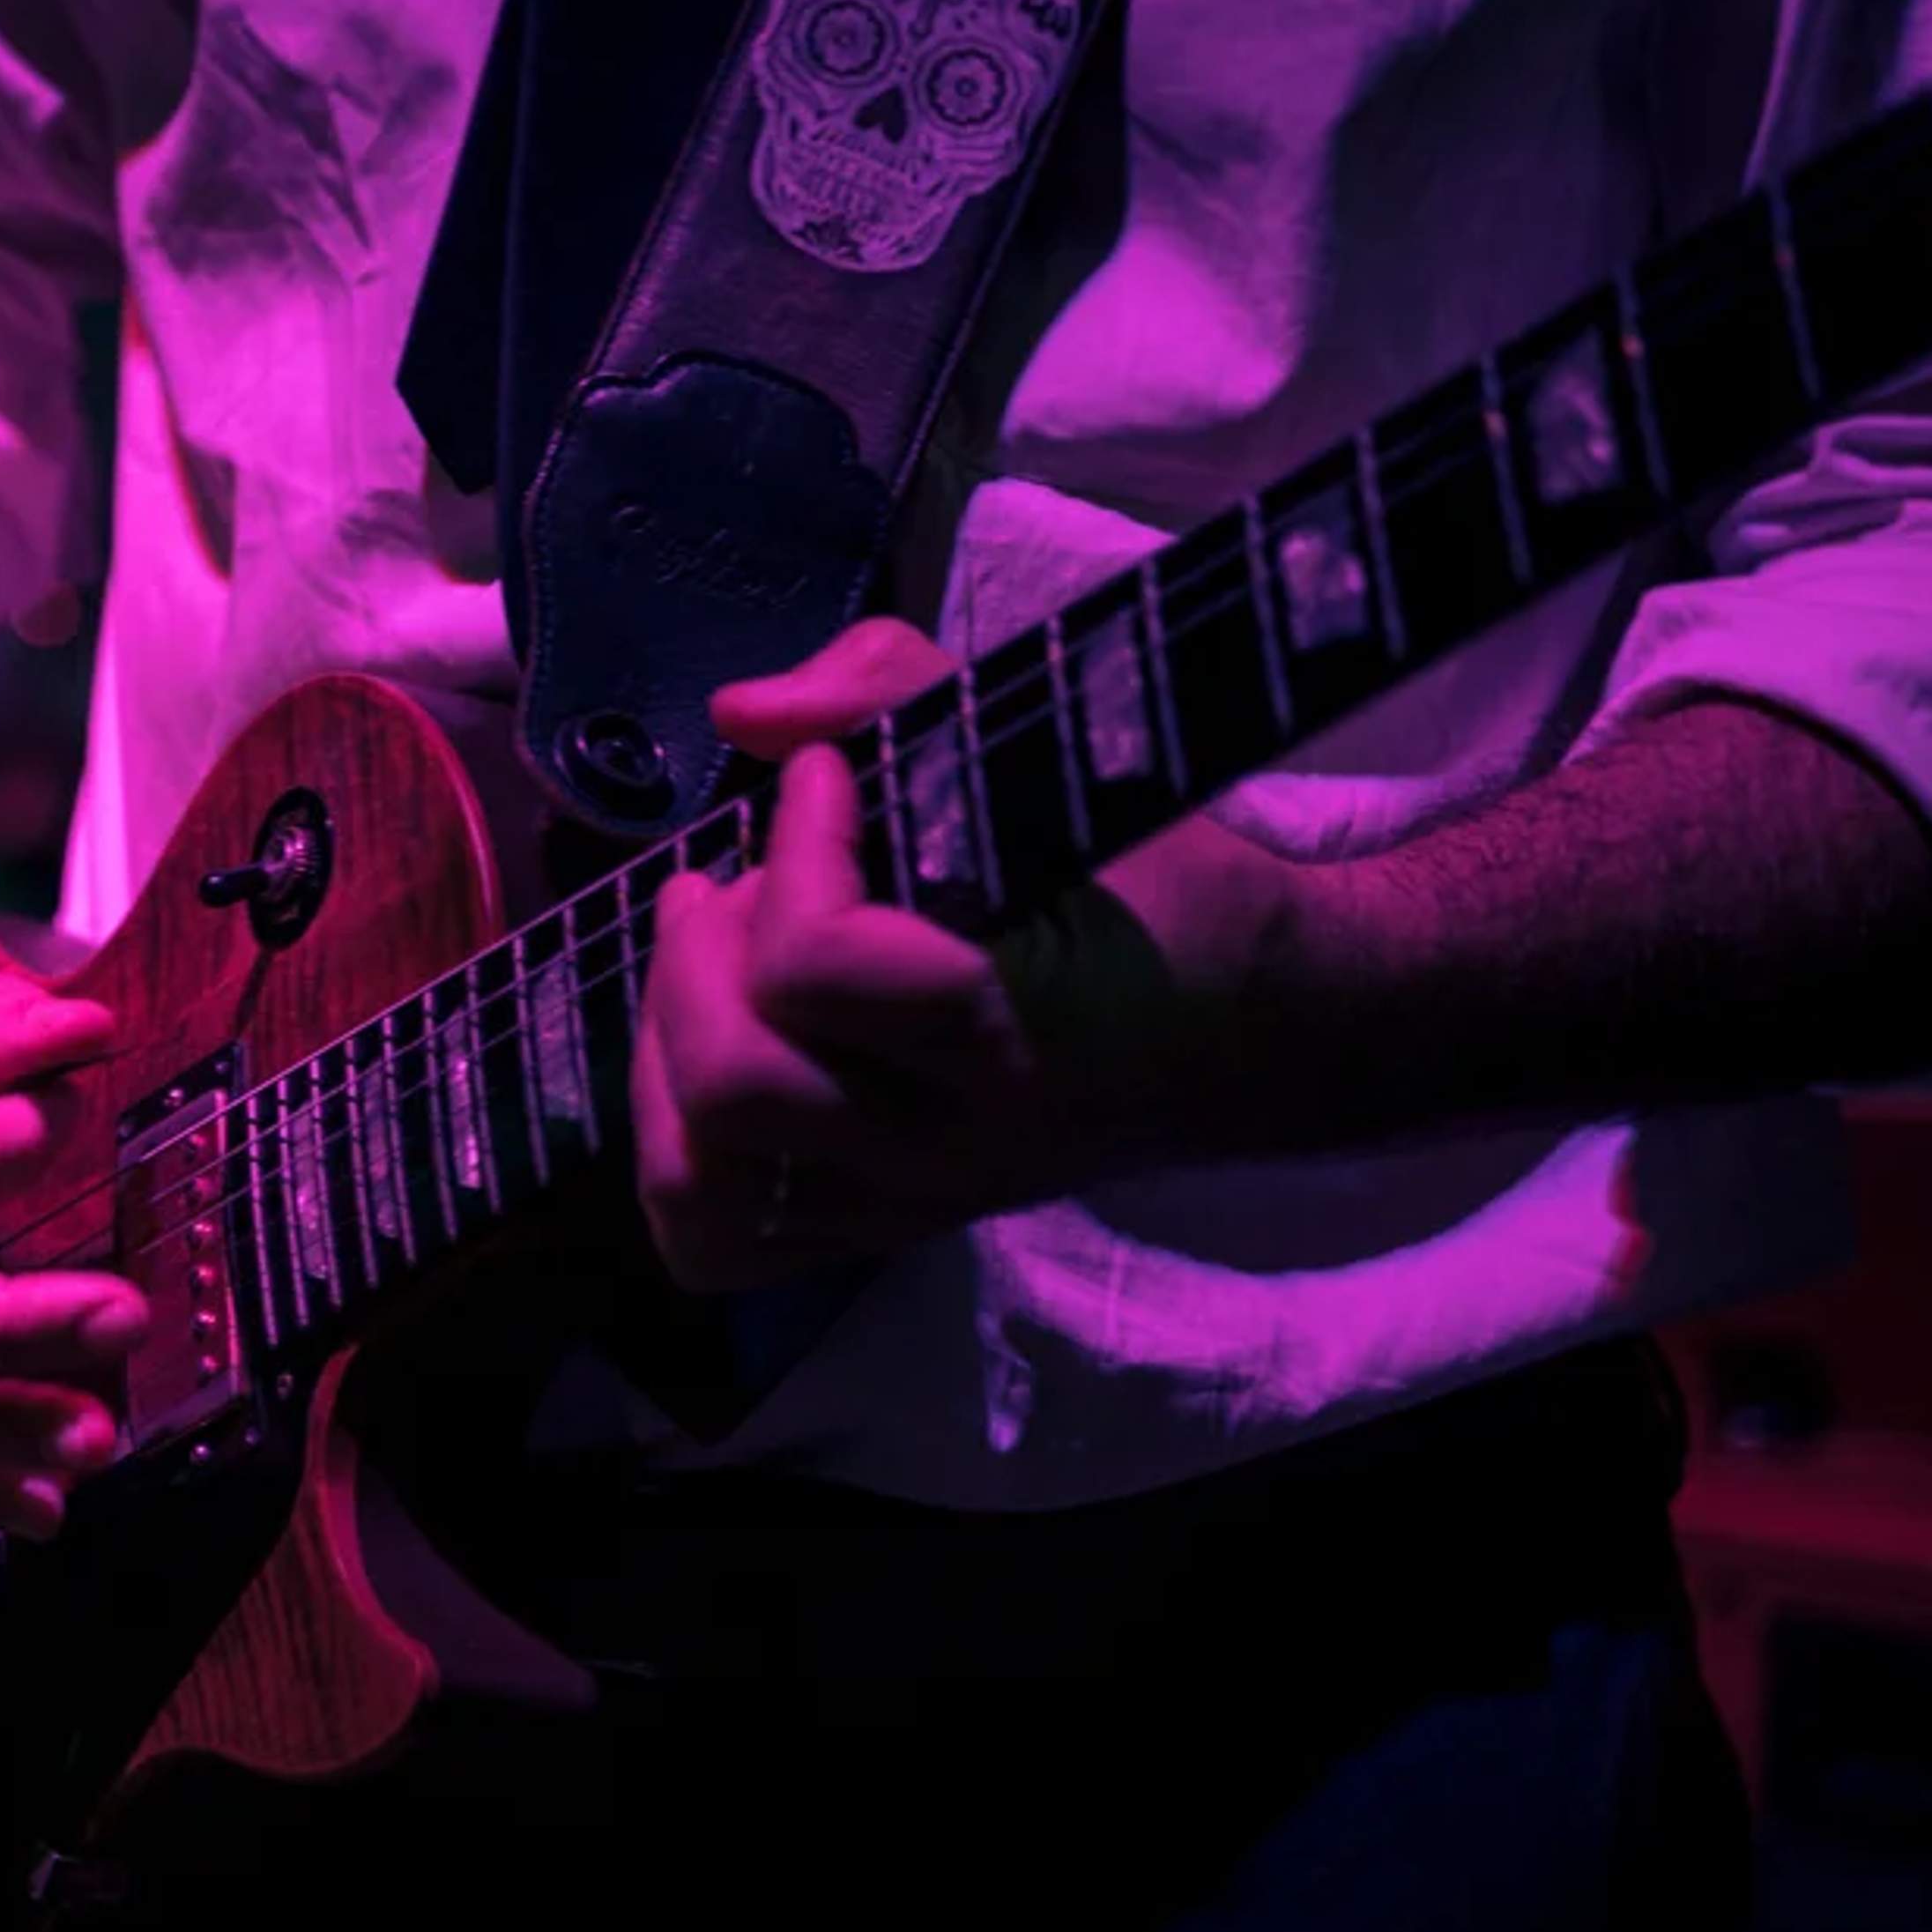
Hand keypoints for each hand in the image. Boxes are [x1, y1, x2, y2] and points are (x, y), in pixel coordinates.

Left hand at [632, 618, 1297, 1289]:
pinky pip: (714, 1240)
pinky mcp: (880, 1230)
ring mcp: (908, 1202)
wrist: (1266, 1033)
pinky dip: (677, 1153)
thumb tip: (744, 713)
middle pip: (734, 1084)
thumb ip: (898, 690)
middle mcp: (949, 1141)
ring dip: (665, 1056)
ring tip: (707, 972)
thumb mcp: (1067, 757)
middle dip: (697, 959)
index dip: (792, 847)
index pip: (814, 965)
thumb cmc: (1167, 887)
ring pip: (699, 1180)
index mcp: (1009, 1028)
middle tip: (736, 886)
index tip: (822, 780)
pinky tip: (703, 1062)